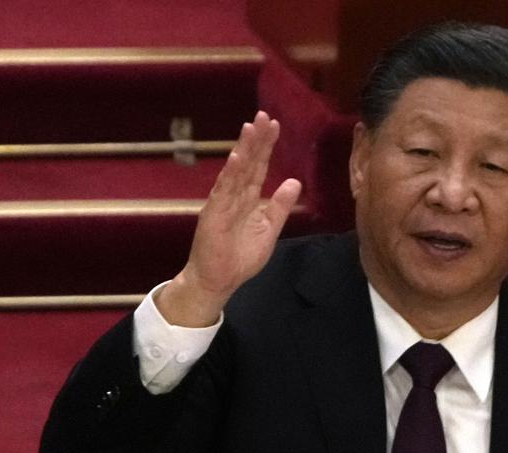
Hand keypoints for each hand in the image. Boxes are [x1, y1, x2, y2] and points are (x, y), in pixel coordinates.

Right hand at [156, 111, 301, 325]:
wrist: (219, 280)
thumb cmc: (240, 258)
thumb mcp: (269, 230)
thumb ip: (280, 206)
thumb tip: (294, 181)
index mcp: (248, 199)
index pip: (258, 167)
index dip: (266, 147)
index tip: (274, 125)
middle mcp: (234, 196)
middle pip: (247, 163)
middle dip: (256, 140)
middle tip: (264, 116)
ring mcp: (222, 203)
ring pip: (235, 172)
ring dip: (243, 150)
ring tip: (250, 128)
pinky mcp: (213, 214)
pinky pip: (223, 191)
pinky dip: (230, 174)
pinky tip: (236, 157)